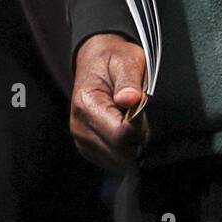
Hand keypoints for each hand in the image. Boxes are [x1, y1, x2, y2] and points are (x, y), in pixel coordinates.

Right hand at [70, 33, 148, 170]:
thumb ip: (129, 80)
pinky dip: (125, 149)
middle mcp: (79, 127)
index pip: (120, 134)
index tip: (143, 107)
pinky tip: (126, 128)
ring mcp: (82, 141)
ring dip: (132, 144)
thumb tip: (131, 99)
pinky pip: (114, 162)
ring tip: (132, 118)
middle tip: (140, 113)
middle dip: (138, 137)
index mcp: (86, 104)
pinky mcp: (88, 149)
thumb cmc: (115, 59)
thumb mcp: (127, 60)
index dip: (140, 125)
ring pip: (119, 162)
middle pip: (121, 154)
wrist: (96, 61)